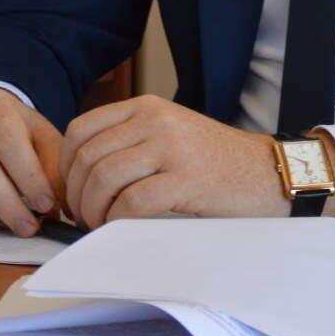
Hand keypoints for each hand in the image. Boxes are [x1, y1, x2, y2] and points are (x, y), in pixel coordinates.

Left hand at [59, 95, 288, 227]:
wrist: (269, 173)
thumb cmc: (217, 162)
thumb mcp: (170, 134)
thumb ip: (131, 141)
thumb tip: (80, 174)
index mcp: (146, 107)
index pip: (81, 130)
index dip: (66, 167)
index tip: (72, 192)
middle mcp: (154, 120)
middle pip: (88, 158)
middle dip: (77, 196)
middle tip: (84, 218)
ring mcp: (171, 147)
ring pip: (104, 179)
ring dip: (94, 211)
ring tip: (102, 225)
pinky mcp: (186, 179)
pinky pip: (132, 202)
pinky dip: (118, 220)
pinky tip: (122, 228)